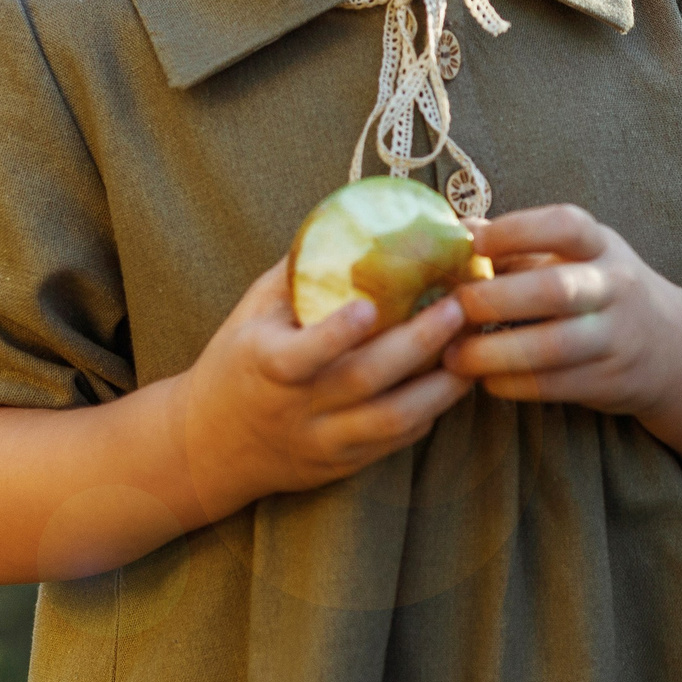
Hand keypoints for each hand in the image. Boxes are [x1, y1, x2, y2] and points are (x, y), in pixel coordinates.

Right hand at [176, 258, 472, 505]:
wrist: (210, 446)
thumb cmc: (238, 363)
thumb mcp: (251, 314)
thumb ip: (297, 274)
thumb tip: (352, 218)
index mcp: (264, 367)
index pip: (300, 357)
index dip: (335, 335)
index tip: (369, 306)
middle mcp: (295, 409)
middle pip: (364, 381)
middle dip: (418, 344)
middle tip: (458, 308)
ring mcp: (322, 441)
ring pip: (391, 421)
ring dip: (440, 386)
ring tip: (471, 349)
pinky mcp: (344, 463)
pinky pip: (396, 441)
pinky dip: (429, 411)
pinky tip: (451, 381)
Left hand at [441, 204, 681, 415]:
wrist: (673, 348)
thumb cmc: (603, 290)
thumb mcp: (578, 256)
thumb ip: (519, 245)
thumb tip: (453, 231)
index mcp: (602, 247)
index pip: (565, 226)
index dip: (517, 231)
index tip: (475, 244)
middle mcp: (614, 288)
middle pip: (556, 289)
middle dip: (497, 298)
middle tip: (455, 306)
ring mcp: (615, 337)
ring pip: (553, 347)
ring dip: (495, 353)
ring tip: (454, 356)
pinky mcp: (607, 380)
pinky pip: (554, 385)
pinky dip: (512, 384)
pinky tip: (485, 379)